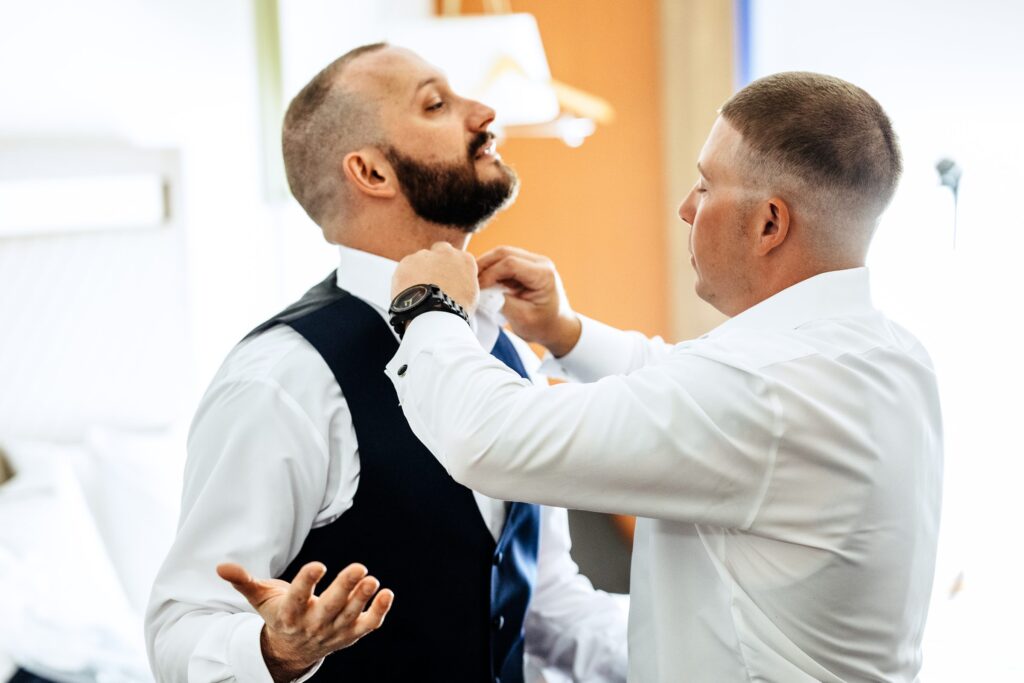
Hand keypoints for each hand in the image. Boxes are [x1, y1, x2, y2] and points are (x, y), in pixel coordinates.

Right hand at [217, 561, 392, 682]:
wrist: (291, 650)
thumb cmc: (278, 614)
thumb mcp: (259, 598)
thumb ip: (243, 581)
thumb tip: (220, 566)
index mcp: (288, 615)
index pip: (297, 598)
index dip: (306, 582)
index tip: (317, 565)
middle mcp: (312, 625)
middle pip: (329, 608)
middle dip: (344, 588)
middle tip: (359, 567)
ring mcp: (333, 632)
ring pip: (350, 616)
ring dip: (363, 599)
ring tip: (372, 579)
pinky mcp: (350, 635)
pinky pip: (367, 625)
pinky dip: (379, 612)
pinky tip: (386, 593)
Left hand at [392, 242, 479, 314]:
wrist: (434, 314)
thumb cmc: (454, 309)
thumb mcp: (470, 294)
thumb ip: (463, 280)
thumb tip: (457, 282)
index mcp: (465, 260)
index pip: (457, 258)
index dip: (449, 268)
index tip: (445, 278)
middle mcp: (446, 252)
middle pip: (438, 250)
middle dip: (434, 262)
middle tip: (430, 280)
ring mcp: (425, 255)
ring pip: (420, 260)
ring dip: (418, 271)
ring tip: (418, 293)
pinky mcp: (407, 262)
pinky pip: (405, 269)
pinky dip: (405, 279)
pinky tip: (408, 293)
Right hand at [477, 246, 581, 356]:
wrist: (558, 328)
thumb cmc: (543, 326)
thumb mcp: (521, 318)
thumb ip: (501, 301)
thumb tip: (481, 290)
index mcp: (543, 274)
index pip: (510, 264)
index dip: (489, 273)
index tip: (476, 288)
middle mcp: (540, 262)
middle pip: (504, 253)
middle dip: (484, 265)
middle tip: (469, 281)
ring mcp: (533, 262)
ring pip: (502, 254)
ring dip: (486, 266)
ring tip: (474, 281)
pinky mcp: (526, 266)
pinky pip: (504, 261)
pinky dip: (492, 269)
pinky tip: (483, 281)